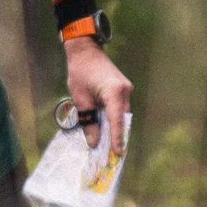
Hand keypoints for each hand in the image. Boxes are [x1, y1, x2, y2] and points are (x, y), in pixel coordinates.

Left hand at [63, 36, 131, 156]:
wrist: (85, 51)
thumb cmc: (80, 72)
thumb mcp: (80, 99)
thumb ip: (88, 122)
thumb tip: (94, 142)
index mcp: (114, 92)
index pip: (117, 120)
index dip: (117, 138)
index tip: (117, 153)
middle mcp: (125, 90)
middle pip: (122, 119)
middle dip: (117, 136)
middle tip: (111, 155)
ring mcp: (126, 89)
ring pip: (122, 115)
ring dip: (115, 128)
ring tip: (108, 145)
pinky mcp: (123, 89)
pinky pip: (120, 108)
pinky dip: (114, 119)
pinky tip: (107, 129)